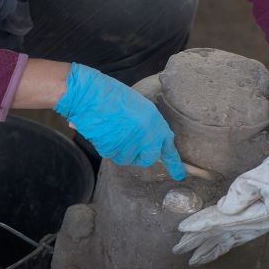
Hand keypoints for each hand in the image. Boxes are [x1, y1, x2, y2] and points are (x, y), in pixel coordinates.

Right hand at [54, 63, 184, 179]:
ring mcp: (130, 144)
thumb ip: (146, 123)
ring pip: (128, 158)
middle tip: (128, 141)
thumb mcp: (136, 105)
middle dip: (140, 154)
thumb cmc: (109, 94)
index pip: (167, 145)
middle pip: (148, 158)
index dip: (174, 162)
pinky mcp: (113, 150)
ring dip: (121, 149)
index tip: (179, 174)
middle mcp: (146, 134)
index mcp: (154, 120)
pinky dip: (107, 147)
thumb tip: (148, 139)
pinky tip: (102, 132)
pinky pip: (113, 155)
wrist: (88, 94)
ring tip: (111, 129)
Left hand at [173, 121, 268, 264]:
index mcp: (256, 215)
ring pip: (229, 239)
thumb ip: (242, 192)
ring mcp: (260, 223)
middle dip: (199, 242)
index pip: (221, 222)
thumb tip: (223, 207)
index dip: (200, 225)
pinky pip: (239, 236)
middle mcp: (257, 224)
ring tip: (192, 257)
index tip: (181, 229)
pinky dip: (225, 243)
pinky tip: (218, 246)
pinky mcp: (262, 218)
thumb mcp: (265, 177)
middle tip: (177, 249)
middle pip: (222, 235)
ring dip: (210, 246)